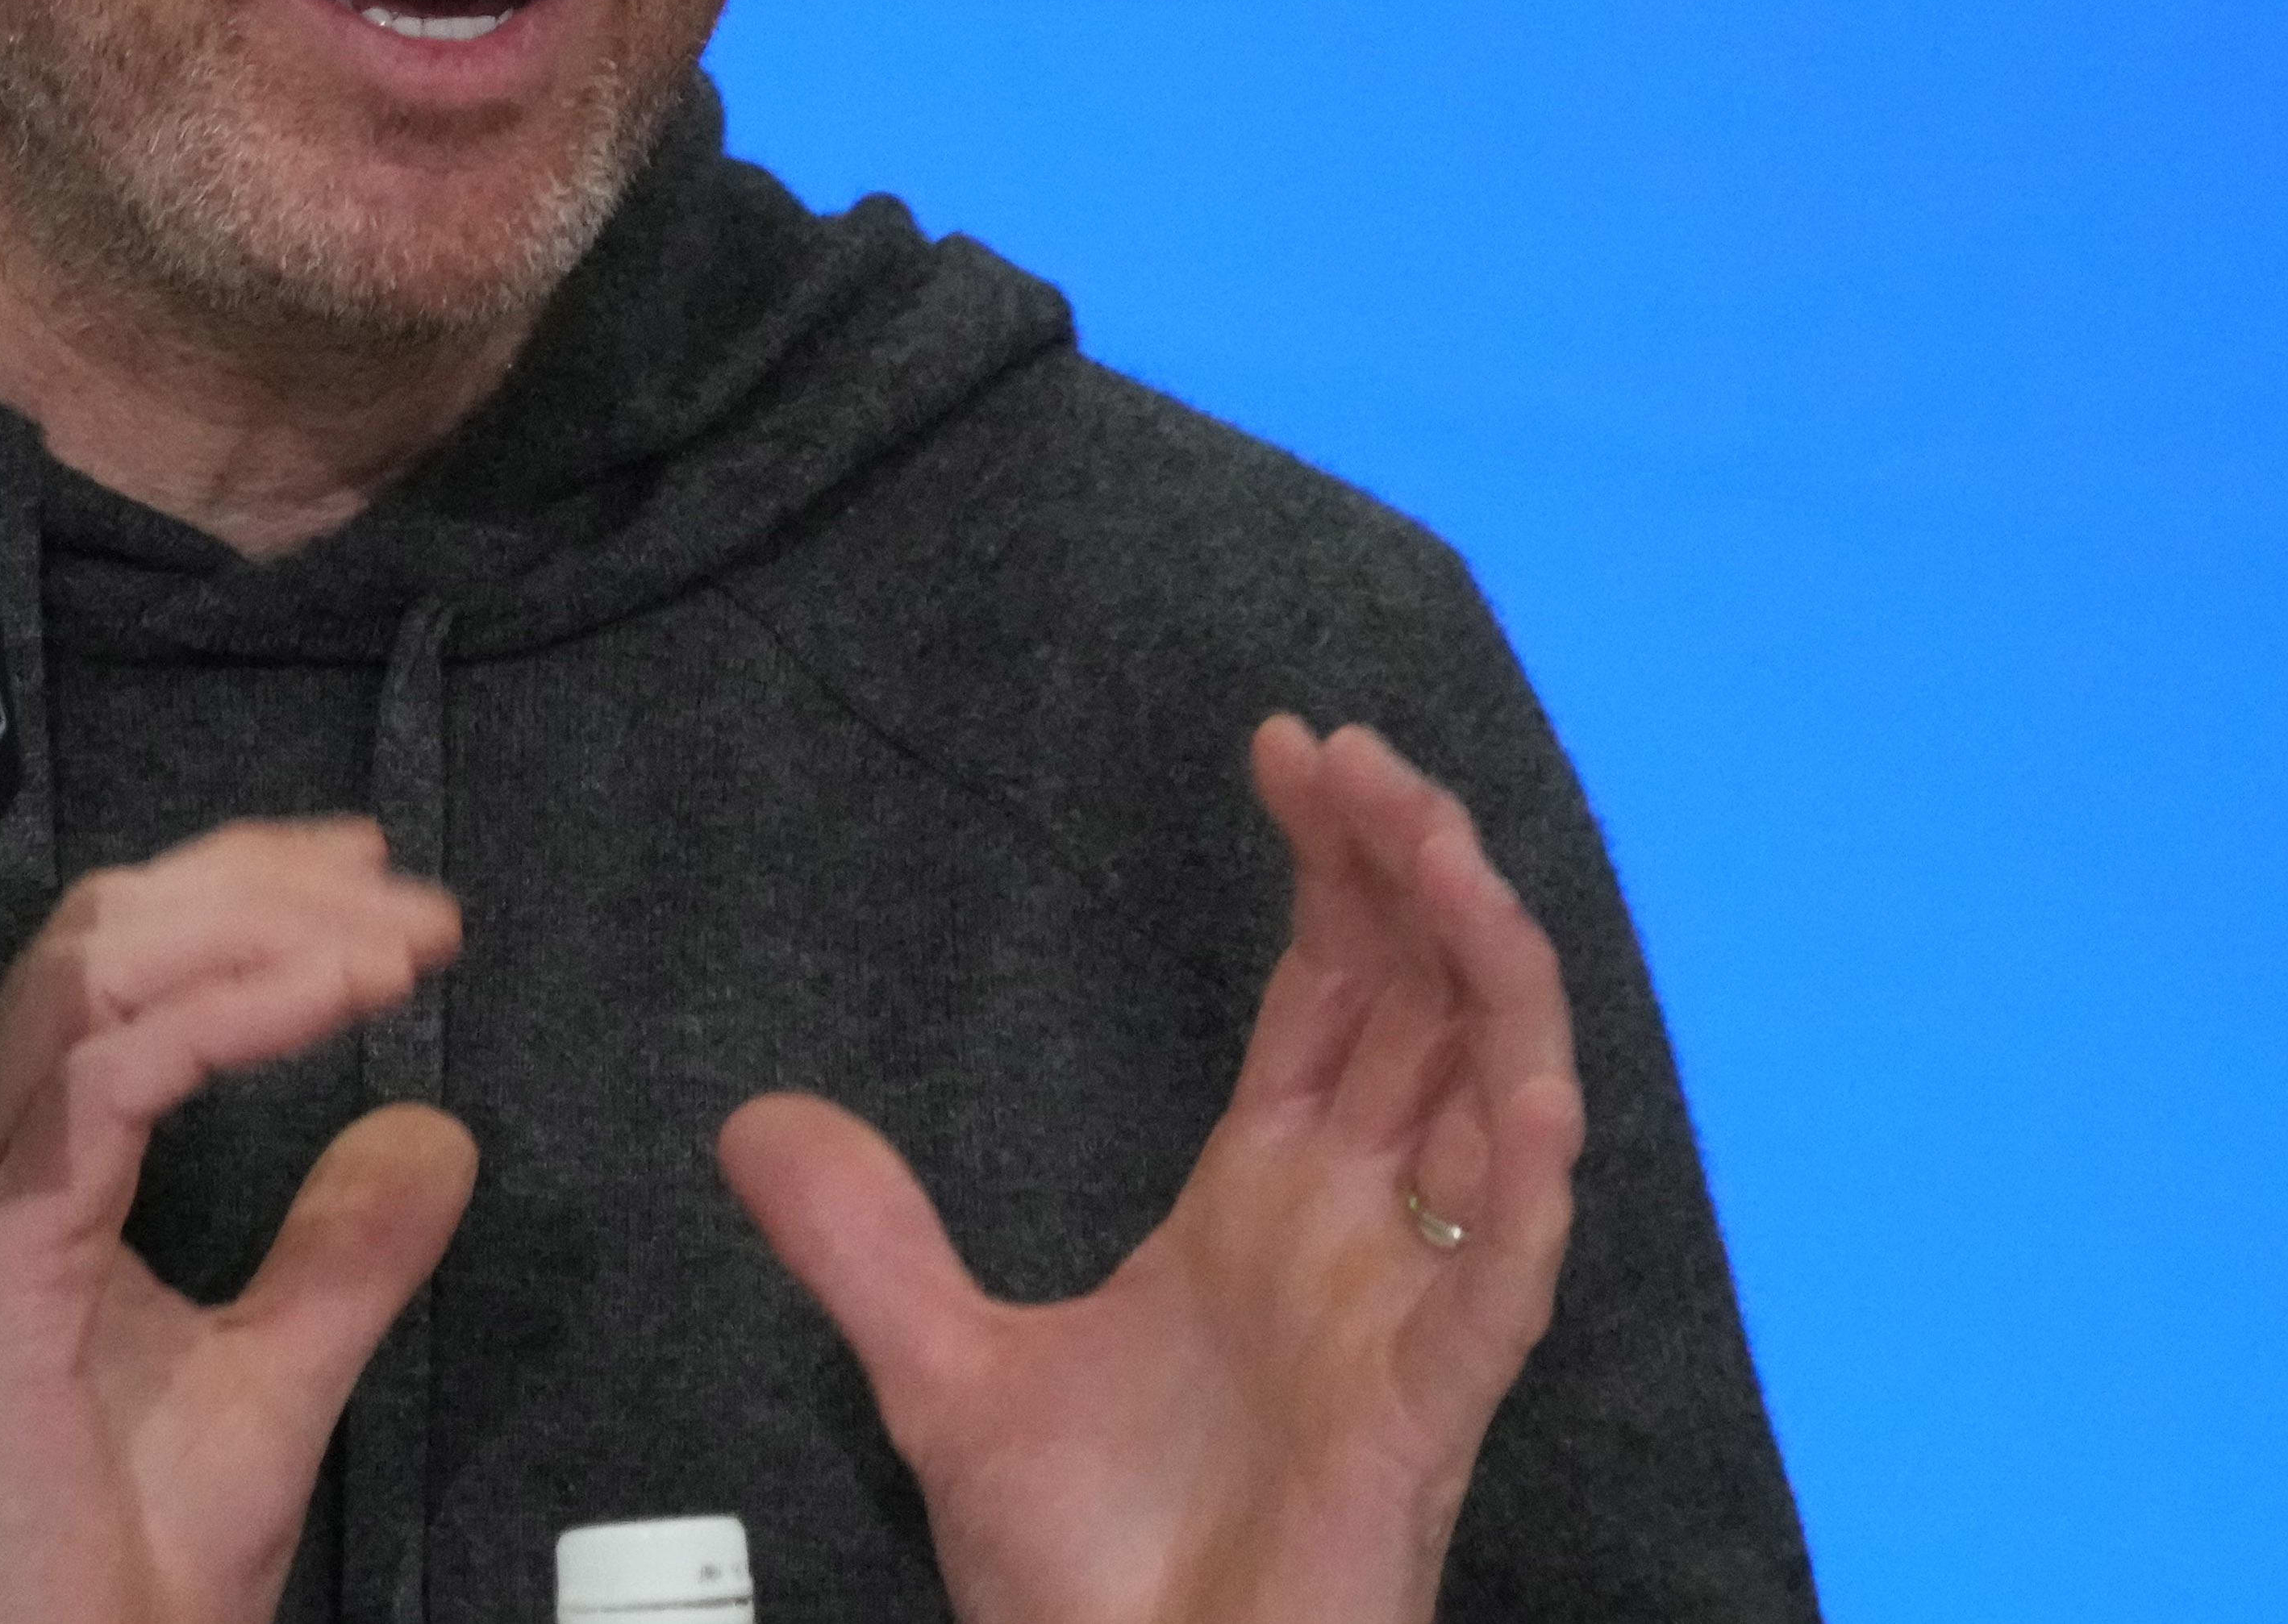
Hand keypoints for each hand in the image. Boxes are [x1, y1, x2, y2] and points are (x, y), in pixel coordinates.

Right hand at [0, 817, 479, 1623]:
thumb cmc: (118, 1570)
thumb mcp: (273, 1380)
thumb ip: (344, 1252)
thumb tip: (430, 1133)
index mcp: (15, 1169)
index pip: (113, 965)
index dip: (245, 899)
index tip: (384, 896)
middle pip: (100, 932)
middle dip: (261, 886)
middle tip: (409, 898)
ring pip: (90, 969)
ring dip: (256, 929)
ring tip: (388, 944)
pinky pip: (104, 1070)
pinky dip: (230, 1015)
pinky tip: (332, 1007)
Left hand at [718, 717, 1583, 1623]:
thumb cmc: (1086, 1582)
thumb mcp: (943, 1379)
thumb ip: (868, 1245)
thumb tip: (757, 1120)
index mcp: (1267, 1208)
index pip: (1330, 995)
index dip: (1333, 869)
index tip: (1291, 747)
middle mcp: (1358, 1237)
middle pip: (1422, 1006)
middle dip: (1411, 870)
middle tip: (1360, 753)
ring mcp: (1407, 1319)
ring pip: (1496, 1103)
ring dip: (1483, 972)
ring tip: (1438, 849)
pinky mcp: (1428, 1418)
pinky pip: (1509, 1285)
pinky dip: (1530, 1181)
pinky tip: (1526, 1085)